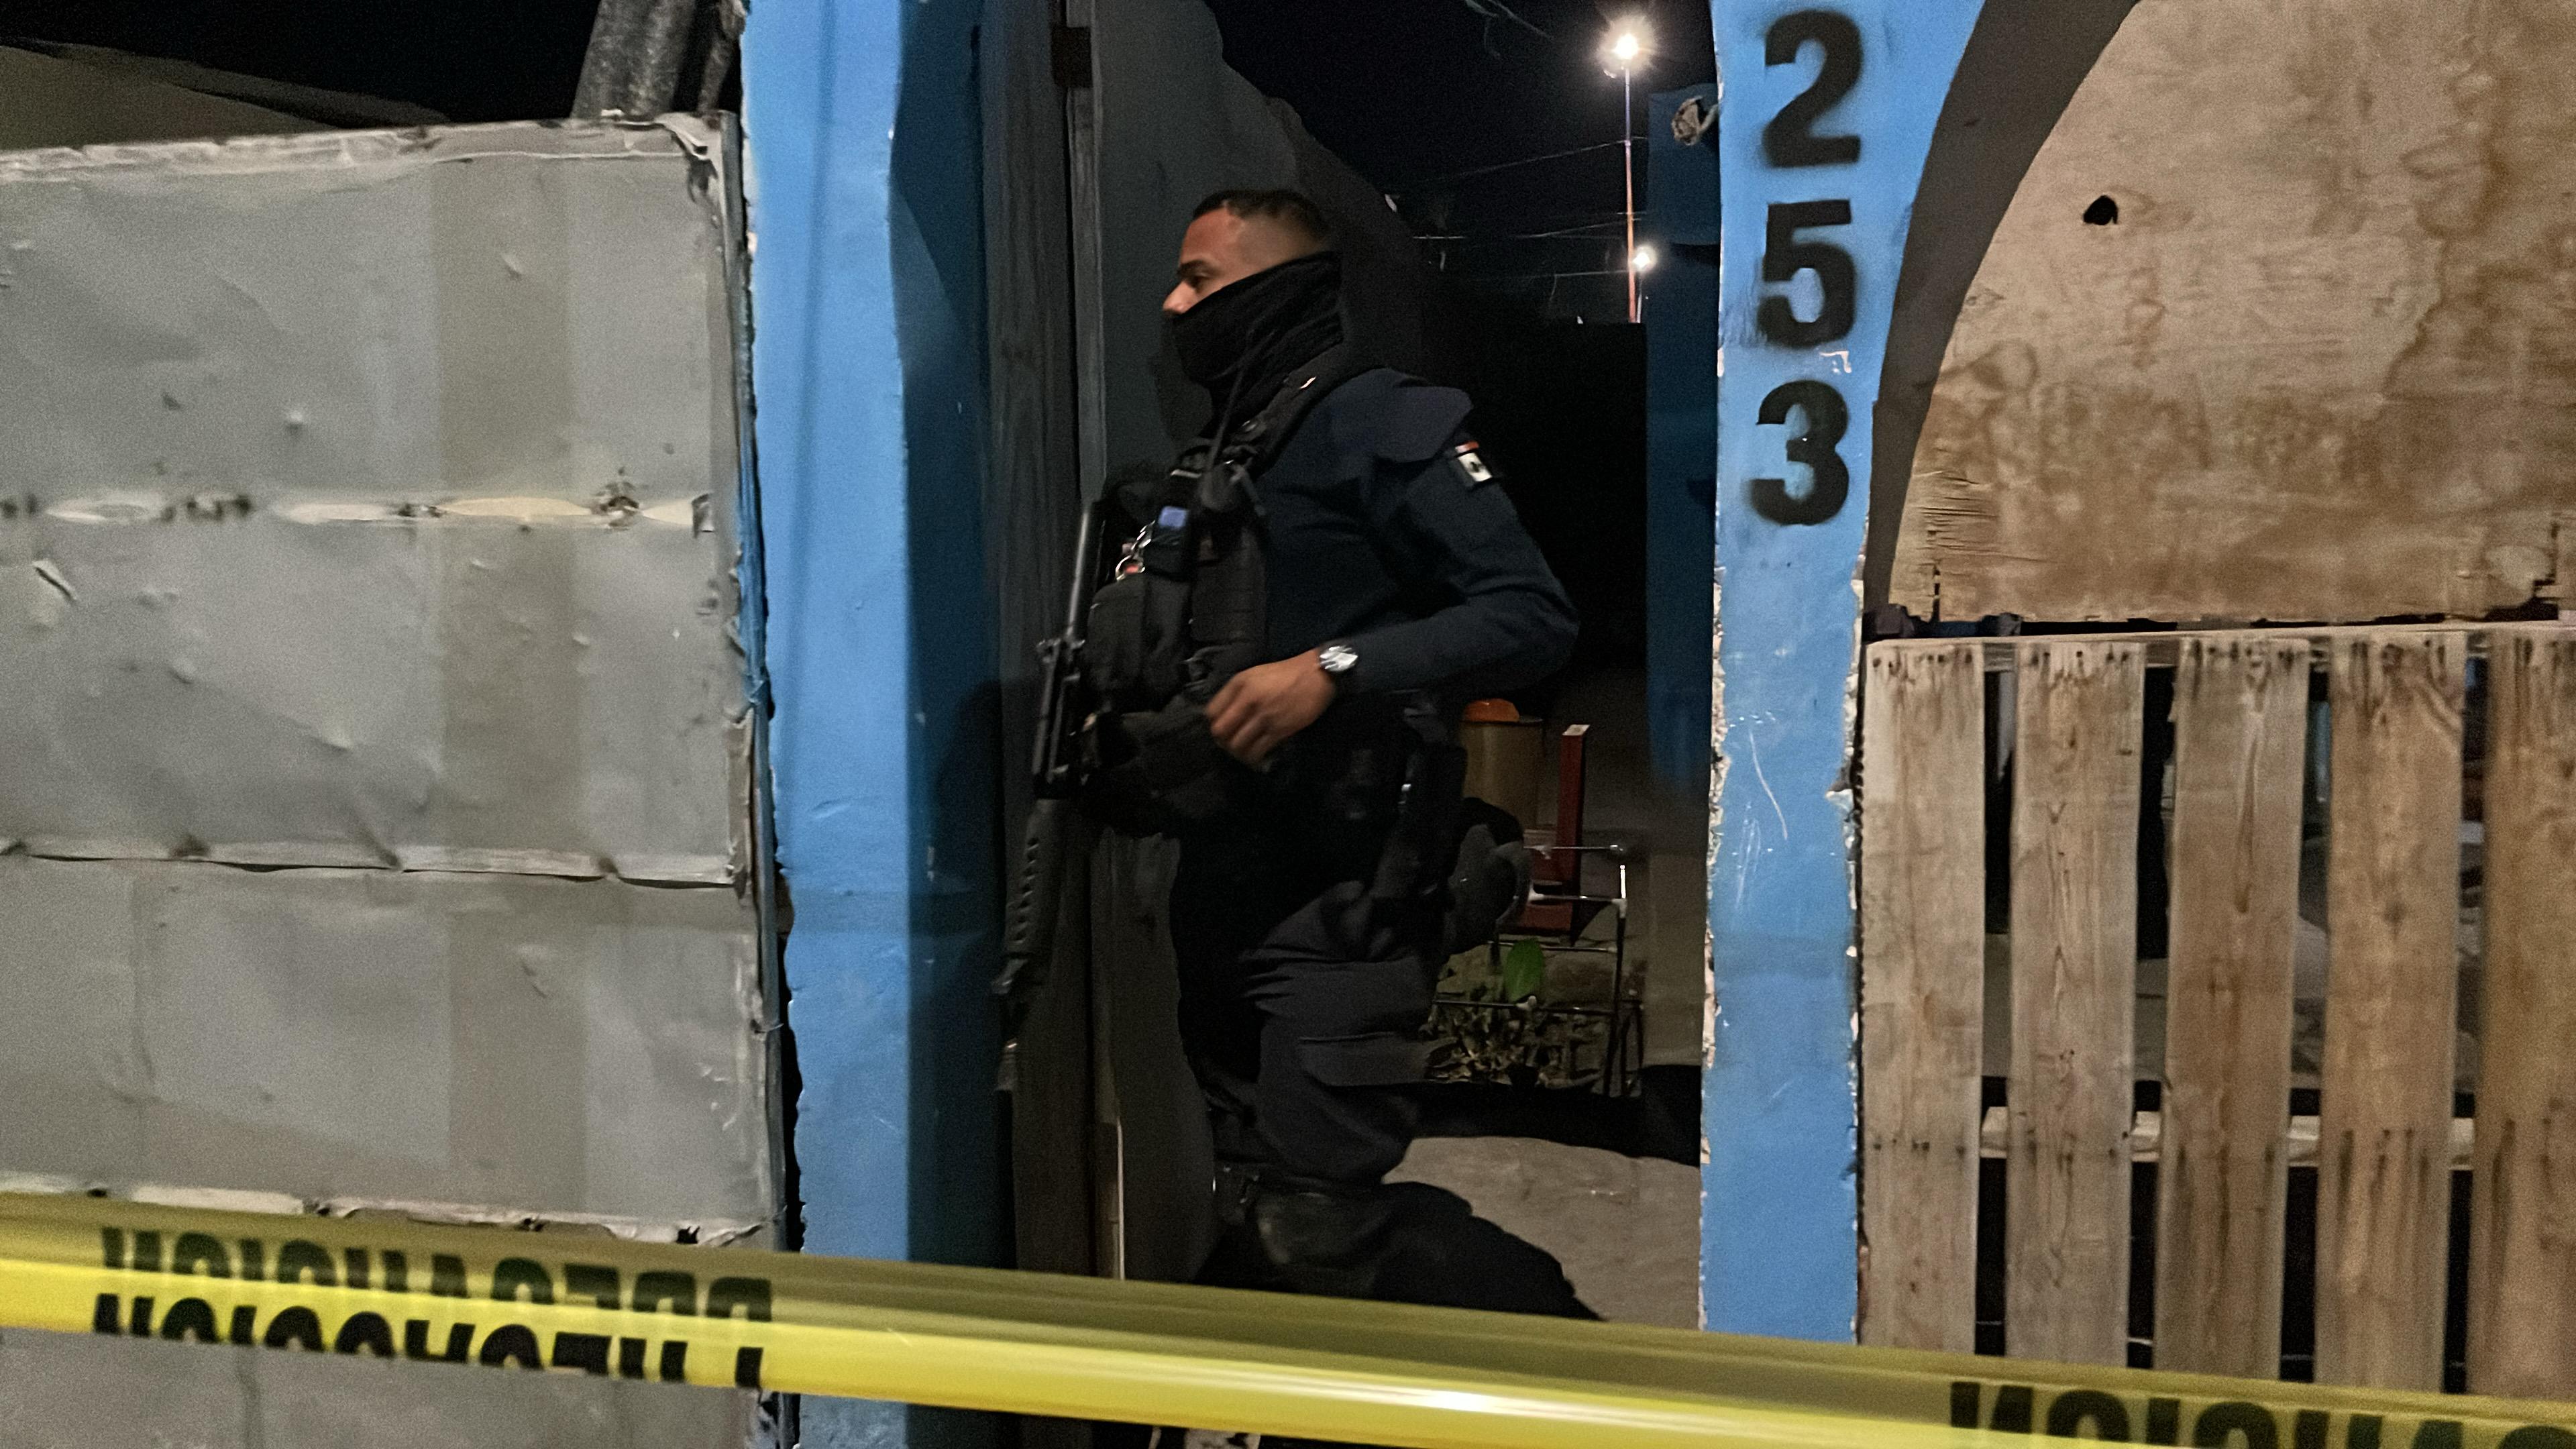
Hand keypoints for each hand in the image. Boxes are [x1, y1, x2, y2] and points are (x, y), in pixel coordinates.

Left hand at [1207, 650, 1336, 764]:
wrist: (1315, 675)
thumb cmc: (1285, 674)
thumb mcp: (1255, 674)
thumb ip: (1236, 691)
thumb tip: (1224, 715)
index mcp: (1239, 684)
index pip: (1211, 712)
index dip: (1213, 724)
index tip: (1221, 729)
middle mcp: (1248, 700)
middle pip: (1221, 731)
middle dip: (1222, 742)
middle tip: (1230, 745)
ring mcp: (1263, 716)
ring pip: (1238, 745)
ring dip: (1238, 753)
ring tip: (1243, 752)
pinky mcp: (1279, 729)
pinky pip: (1258, 750)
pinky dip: (1254, 757)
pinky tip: (1257, 756)